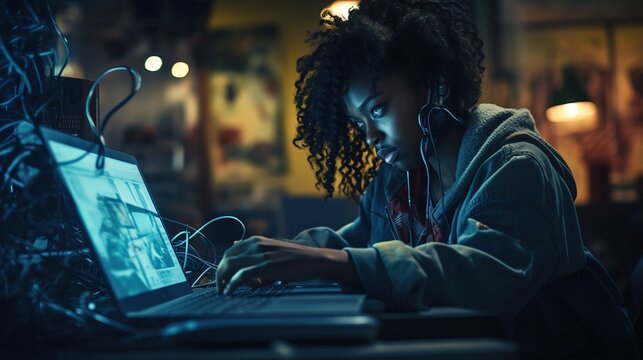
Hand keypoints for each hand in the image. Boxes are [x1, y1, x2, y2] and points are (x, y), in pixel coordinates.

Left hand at [215, 236, 352, 294]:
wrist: (314, 260)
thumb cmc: (295, 259)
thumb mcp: (273, 250)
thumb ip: (256, 251)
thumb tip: (235, 244)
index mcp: (257, 240)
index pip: (230, 252)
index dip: (223, 266)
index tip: (223, 278)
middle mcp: (255, 244)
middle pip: (227, 258)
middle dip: (220, 273)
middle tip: (220, 287)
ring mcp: (260, 254)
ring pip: (230, 266)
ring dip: (223, 280)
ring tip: (223, 291)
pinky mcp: (265, 266)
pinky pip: (241, 275)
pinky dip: (232, 284)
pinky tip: (229, 291)